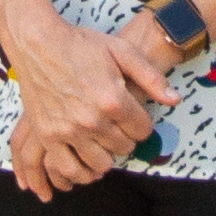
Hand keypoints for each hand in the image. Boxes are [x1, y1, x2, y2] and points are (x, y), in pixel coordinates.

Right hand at [0, 9, 162, 193]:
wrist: (38, 43)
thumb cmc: (81, 44)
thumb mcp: (122, 51)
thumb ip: (152, 78)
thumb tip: (176, 100)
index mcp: (114, 99)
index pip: (143, 131)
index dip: (142, 125)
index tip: (135, 118)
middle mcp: (92, 119)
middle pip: (124, 148)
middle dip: (126, 139)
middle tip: (118, 127)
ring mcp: (68, 130)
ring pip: (101, 164)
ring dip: (106, 156)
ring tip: (103, 143)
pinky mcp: (48, 136)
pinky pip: (69, 168)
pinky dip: (81, 172)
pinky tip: (86, 164)